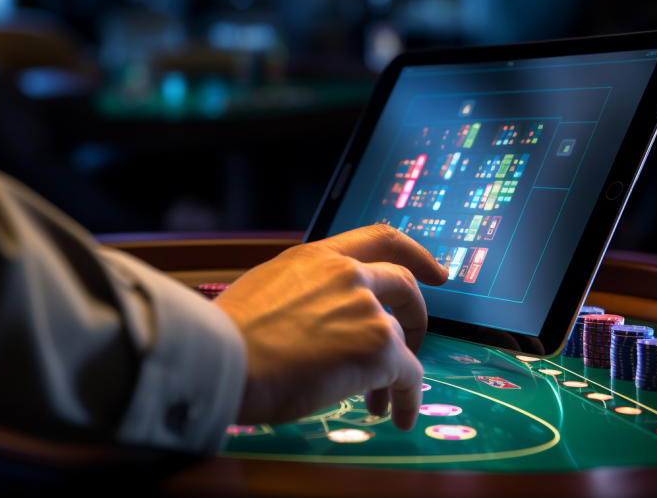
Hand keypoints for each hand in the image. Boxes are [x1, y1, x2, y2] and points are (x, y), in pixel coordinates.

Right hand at [214, 224, 447, 430]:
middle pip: (404, 284)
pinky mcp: (378, 346)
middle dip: (418, 315)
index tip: (435, 271)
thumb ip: (303, 294)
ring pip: (400, 338)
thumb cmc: (227, 339)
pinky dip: (408, 398)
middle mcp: (348, 274)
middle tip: (415, 342)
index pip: (380, 238)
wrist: (221, 360)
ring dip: (394, 372)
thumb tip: (315, 320)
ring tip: (376, 403)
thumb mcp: (265, 291)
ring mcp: (367, 308)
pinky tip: (398, 416)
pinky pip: (409, 374)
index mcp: (317, 258)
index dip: (415, 254)